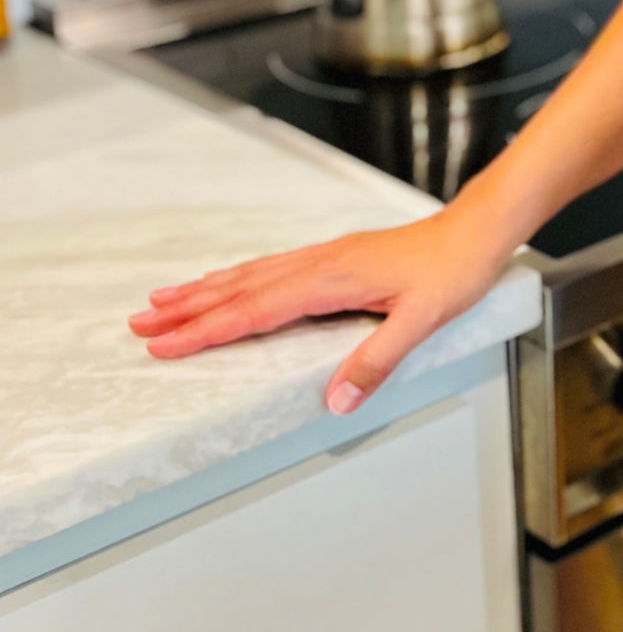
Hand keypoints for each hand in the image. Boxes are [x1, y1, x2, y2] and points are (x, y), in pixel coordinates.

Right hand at [128, 202, 516, 414]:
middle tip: (139, 326)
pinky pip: (270, 269)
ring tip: (162, 302)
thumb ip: (378, 361)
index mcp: (330, 280)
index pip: (255, 311)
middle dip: (188, 311)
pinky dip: (236, 278)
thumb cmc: (453, 272)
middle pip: (239, 290)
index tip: (165, 346)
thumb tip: (335, 401)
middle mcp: (318, 264)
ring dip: (204, 291)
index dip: (208, 330)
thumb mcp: (424, 321)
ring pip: (250, 275)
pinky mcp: (334, 257)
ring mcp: (324, 258)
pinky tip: (226, 283)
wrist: (475, 230)